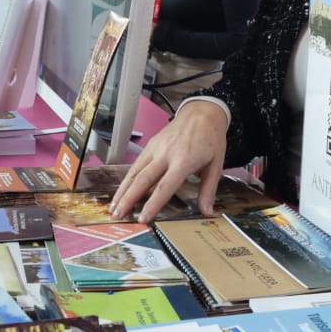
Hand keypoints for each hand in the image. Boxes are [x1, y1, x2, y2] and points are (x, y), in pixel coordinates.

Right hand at [110, 102, 228, 221]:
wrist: (203, 113)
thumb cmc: (210, 138)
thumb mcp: (216, 165)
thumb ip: (208, 190)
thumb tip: (208, 211)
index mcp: (184, 160)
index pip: (164, 187)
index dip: (152, 204)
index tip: (143, 218)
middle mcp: (166, 154)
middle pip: (142, 180)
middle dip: (128, 199)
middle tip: (119, 215)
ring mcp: (155, 148)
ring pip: (134, 172)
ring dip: (122, 191)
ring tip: (114, 207)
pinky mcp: (150, 145)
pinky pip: (136, 165)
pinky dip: (126, 180)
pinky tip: (121, 191)